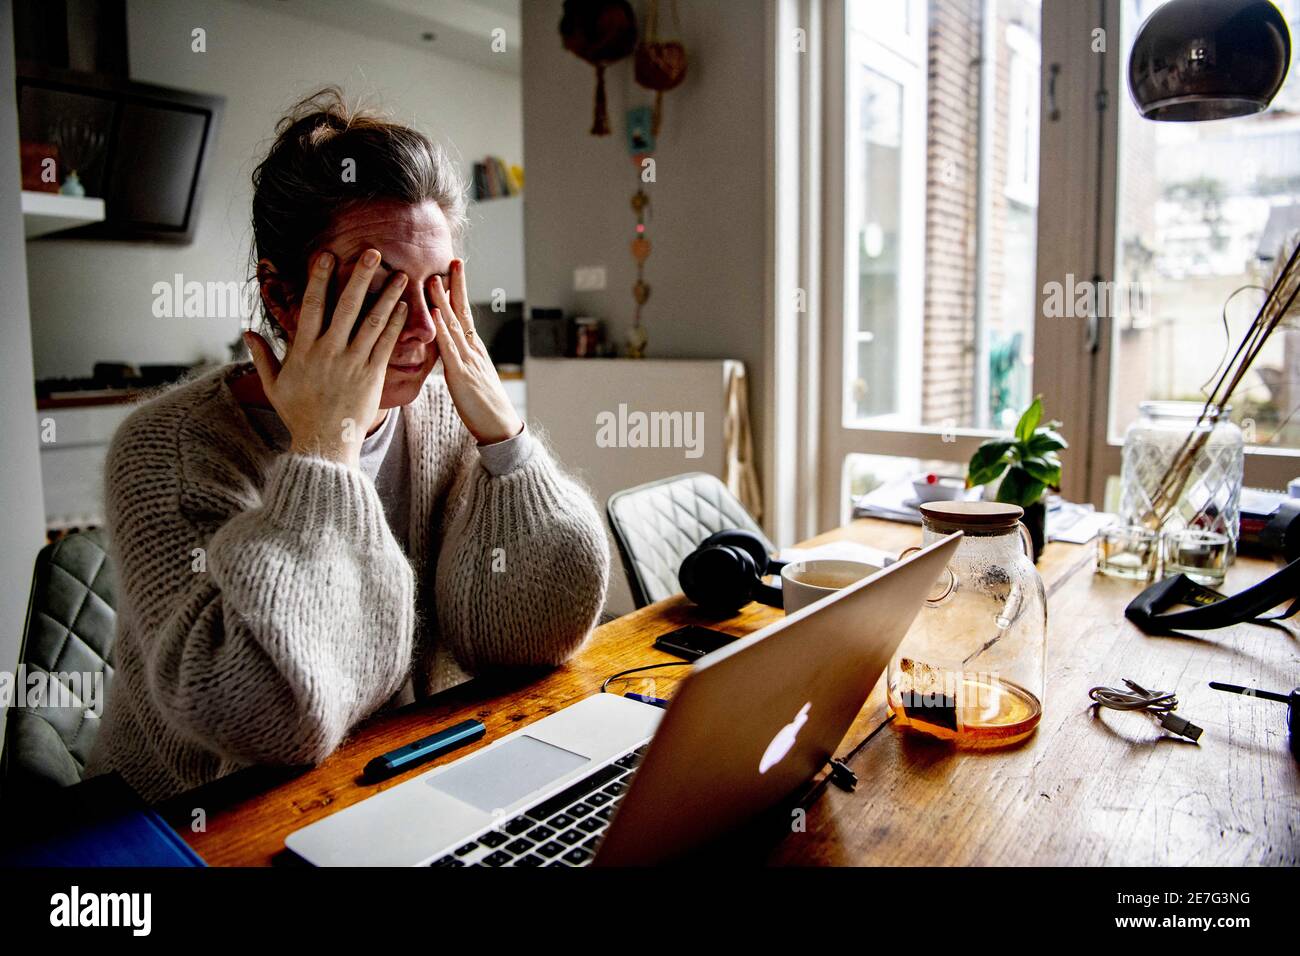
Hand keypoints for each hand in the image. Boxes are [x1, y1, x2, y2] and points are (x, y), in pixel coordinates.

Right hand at [244, 249, 408, 467]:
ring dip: (387, 296)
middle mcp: (330, 352)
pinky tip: (405, 306)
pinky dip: (396, 324)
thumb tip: (246, 332)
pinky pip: (386, 345)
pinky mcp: (373, 376)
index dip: (320, 278)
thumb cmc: (299, 414)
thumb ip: (262, 356)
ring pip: (373, 322)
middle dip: (360, 276)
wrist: (325, 443)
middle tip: (373, 252)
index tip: (327, 255)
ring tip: (400, 275)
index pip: (312, 305)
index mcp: (304, 350)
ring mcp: (354, 363)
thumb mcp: (273, 385)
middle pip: (347, 306)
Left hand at [427, 259, 523, 444]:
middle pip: (463, 311)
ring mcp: (468, 361)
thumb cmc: (484, 407)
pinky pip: (450, 350)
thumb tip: (449, 350)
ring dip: (443, 301)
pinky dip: (442, 330)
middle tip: (453, 260)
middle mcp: (473, 350)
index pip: (465, 314)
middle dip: (457, 285)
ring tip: (434, 279)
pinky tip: (435, 315)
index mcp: (474, 350)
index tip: (453, 270)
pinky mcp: (461, 376)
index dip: (458, 291)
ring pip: (454, 326)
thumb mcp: (471, 378)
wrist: (500, 427)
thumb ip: (460, 361)